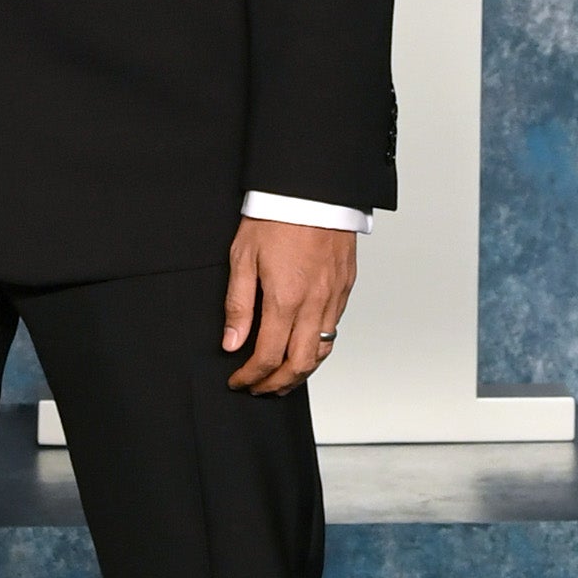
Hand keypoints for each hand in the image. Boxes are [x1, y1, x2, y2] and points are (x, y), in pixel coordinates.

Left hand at [223, 217, 355, 394]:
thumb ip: (238, 305)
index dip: (251, 376)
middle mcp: (314, 304)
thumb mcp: (242, 258)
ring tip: (281, 378)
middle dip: (277, 385)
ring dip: (300, 372)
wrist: (312, 188)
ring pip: (322, 351)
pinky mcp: (345, 287)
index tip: (238, 381)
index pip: (268, 356)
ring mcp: (334, 297)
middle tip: (259, 389)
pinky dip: (317, 348)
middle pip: (300, 365)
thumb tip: (232, 343)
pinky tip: (303, 348)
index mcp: (285, 299)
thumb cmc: (275, 216)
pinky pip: (334, 329)